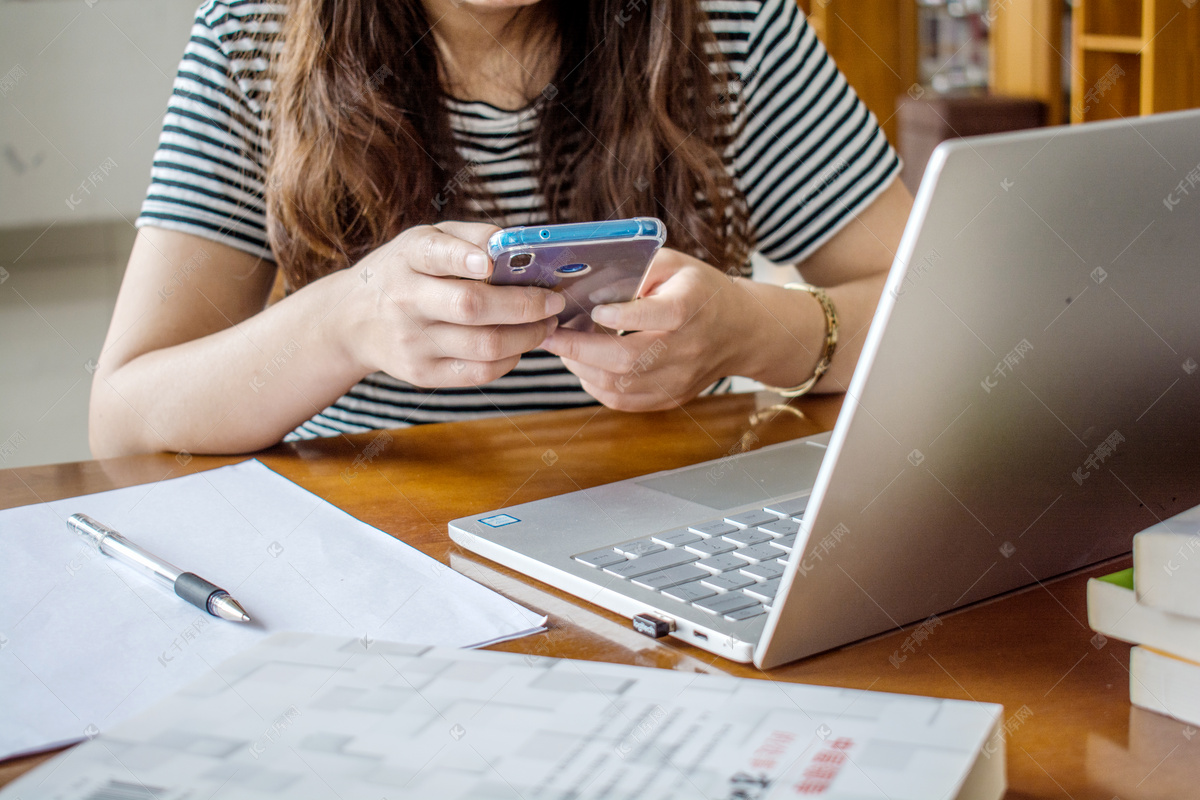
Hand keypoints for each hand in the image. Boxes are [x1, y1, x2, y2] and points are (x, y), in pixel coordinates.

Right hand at [337, 222, 564, 386]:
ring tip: (547, 323)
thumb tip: (519, 244)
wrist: (352, 320)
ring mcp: (413, 342)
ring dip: (528, 336)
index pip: (435, 255)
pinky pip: (480, 373)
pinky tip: (520, 344)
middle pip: (471, 308)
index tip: (490, 263)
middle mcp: (406, 301)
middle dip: (525, 305)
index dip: (463, 259)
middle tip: (554, 301)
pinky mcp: (422, 374)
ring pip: (485, 346)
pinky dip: (511, 359)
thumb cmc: (404, 271)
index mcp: (408, 258)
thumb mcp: (425, 240)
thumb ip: (471, 237)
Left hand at [540, 248, 749, 410]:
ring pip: (619, 385)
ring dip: (581, 367)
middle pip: (627, 359)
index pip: (656, 315)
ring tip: (563, 347)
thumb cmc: (699, 291)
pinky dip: (595, 385)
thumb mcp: (673, 264)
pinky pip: (623, 401)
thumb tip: (586, 283)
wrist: (740, 331)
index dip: (621, 316)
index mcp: (690, 307)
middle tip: (548, 334)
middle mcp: (686, 348)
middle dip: (578, 348)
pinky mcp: (670, 398)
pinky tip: (585, 365)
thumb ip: (634, 269)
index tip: (592, 309)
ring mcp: (678, 379)